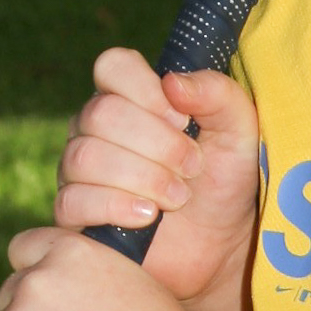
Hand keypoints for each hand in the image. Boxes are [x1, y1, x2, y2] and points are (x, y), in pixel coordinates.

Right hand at [55, 48, 260, 308]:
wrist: (220, 244)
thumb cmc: (225, 179)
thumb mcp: (239, 130)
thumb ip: (216, 94)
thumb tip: (172, 82)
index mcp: (132, 96)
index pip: (112, 66)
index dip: (145, 90)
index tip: (181, 120)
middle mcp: (96, 127)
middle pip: (101, 114)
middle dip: (158, 144)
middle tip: (193, 167)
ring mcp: (78, 169)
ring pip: (84, 157)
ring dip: (143, 178)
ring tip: (179, 197)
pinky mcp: (74, 213)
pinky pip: (72, 200)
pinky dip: (115, 207)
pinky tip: (149, 217)